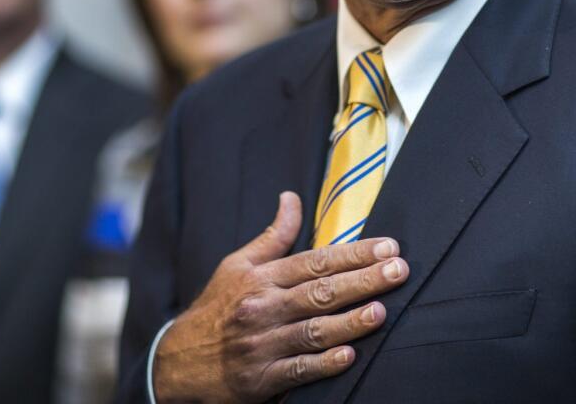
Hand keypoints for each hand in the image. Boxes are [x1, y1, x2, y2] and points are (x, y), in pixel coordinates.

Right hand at [152, 191, 408, 402]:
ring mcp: (262, 345)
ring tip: (381, 311)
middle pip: (320, 292)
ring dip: (349, 322)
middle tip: (399, 270)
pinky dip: (323, 364)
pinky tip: (350, 356)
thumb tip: (292, 197)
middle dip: (363, 280)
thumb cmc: (216, 307)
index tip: (388, 246)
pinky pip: (297, 370)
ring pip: (313, 330)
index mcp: (261, 278)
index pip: (315, 261)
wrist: (177, 362)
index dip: (353, 253)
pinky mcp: (260, 379)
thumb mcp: (237, 265)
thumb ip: (273, 236)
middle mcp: (262, 308)